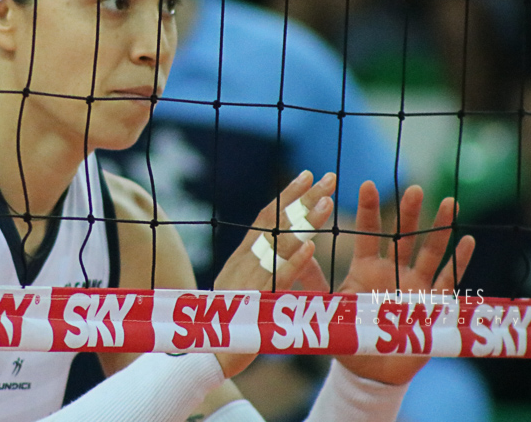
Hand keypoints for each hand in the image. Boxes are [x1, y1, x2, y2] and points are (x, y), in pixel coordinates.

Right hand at [211, 170, 335, 376]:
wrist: (202, 356)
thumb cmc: (226, 325)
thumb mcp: (242, 290)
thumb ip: (259, 271)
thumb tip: (280, 252)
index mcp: (240, 258)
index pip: (266, 219)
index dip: (287, 196)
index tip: (307, 176)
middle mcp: (242, 263)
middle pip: (274, 223)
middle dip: (302, 198)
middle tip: (328, 176)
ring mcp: (247, 281)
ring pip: (278, 245)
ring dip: (304, 222)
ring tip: (327, 202)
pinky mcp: (253, 303)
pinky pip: (276, 280)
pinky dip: (293, 262)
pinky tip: (312, 247)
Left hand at [302, 181, 474, 384]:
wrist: (371, 371)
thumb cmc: (348, 335)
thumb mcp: (327, 306)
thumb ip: (311, 280)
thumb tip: (285, 255)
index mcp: (366, 269)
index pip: (368, 235)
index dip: (369, 211)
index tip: (367, 184)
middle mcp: (392, 272)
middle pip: (403, 237)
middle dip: (409, 214)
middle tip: (414, 188)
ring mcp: (416, 287)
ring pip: (430, 252)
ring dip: (440, 229)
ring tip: (449, 203)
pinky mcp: (433, 305)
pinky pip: (449, 280)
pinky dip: (459, 261)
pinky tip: (467, 240)